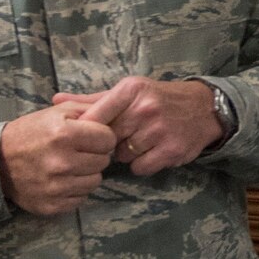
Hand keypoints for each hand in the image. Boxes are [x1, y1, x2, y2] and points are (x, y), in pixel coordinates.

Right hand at [0, 102, 116, 214]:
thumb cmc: (31, 132)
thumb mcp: (57, 112)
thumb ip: (90, 107)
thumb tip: (119, 105)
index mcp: (64, 134)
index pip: (108, 139)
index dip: (101, 136)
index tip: (89, 137)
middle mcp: (62, 162)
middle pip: (104, 161)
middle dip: (94, 155)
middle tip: (77, 151)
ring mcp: (57, 187)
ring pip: (95, 181)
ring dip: (86, 174)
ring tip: (69, 166)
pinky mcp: (52, 205)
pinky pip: (81, 198)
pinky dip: (75, 190)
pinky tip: (61, 180)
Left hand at [54, 77, 222, 177]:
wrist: (204, 109)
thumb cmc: (159, 99)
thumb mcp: (129, 92)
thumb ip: (92, 100)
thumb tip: (55, 101)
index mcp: (131, 90)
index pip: (96, 114)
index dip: (89, 130)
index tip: (87, 136)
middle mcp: (146, 108)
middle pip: (108, 138)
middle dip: (112, 142)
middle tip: (124, 136)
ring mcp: (160, 130)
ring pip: (123, 155)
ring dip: (128, 153)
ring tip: (141, 142)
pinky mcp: (171, 150)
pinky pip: (141, 167)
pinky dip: (143, 164)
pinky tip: (152, 152)